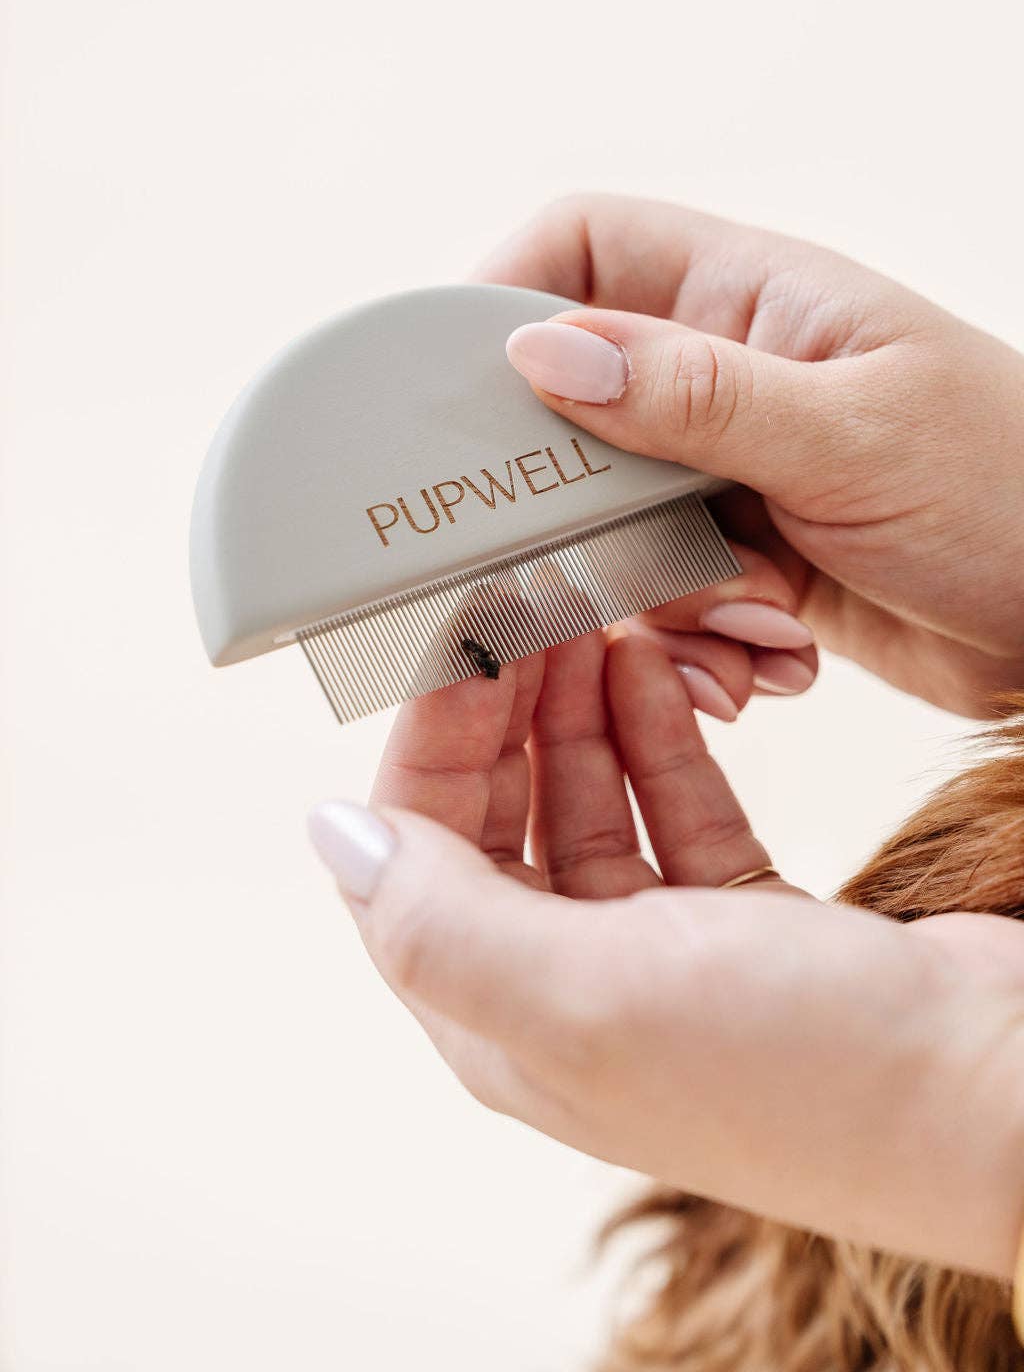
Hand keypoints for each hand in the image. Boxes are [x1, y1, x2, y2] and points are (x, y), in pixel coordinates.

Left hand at [308, 635, 1023, 1279]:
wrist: (995, 1094)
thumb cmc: (803, 1069)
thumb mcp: (590, 997)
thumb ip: (440, 921)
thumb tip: (330, 839)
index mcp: (505, 1018)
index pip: (416, 851)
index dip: (428, 734)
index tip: (461, 631)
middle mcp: (569, 987)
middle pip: (495, 817)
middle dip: (502, 706)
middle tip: (529, 601)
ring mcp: (657, 953)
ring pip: (584, 800)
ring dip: (578, 708)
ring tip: (587, 616)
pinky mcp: (741, 918)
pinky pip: (669, 806)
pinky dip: (653, 738)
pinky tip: (647, 675)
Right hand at [478, 194, 1023, 716]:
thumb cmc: (1012, 493)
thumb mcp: (852, 436)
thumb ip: (694, 396)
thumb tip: (539, 351)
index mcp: (755, 297)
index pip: (585, 243)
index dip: (505, 292)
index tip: (454, 388)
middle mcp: (731, 375)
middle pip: (575, 402)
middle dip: (577, 497)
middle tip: (593, 562)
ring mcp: (736, 471)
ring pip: (611, 517)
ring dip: (657, 590)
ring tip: (754, 618)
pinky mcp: (748, 559)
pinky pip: (664, 591)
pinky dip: (699, 638)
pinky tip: (776, 654)